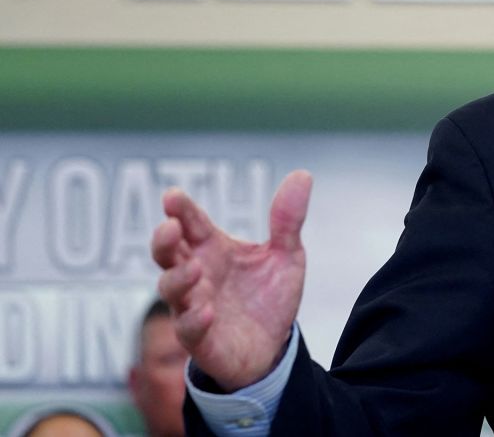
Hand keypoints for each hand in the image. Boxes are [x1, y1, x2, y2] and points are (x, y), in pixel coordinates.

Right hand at [152, 169, 311, 390]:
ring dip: (178, 278)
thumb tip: (302, 174)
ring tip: (195, 269)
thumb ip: (288, 219)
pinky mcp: (201, 339)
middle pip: (167, 253)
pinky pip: (188, 329)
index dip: (181, 209)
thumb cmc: (268, 296)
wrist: (274, 346)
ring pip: (171, 290)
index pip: (192, 223)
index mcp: (213, 249)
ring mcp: (194, 306)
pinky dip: (193, 320)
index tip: (172, 195)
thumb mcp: (286, 255)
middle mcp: (197, 274)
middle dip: (163, 240)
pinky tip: (206, 311)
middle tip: (170, 227)